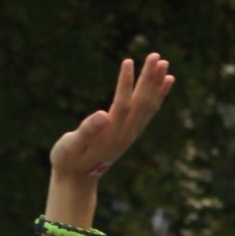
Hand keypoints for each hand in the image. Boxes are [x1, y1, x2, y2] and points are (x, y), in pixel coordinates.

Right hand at [48, 53, 174, 181]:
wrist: (78, 179)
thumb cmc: (69, 160)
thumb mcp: (71, 146)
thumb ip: (87, 131)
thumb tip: (103, 115)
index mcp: (111, 134)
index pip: (123, 105)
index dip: (125, 84)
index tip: (128, 62)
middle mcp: (126, 134)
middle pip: (142, 103)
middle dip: (149, 78)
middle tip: (157, 56)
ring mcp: (131, 134)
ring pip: (148, 106)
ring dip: (156, 84)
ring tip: (164, 63)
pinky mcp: (131, 132)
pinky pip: (149, 111)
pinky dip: (158, 96)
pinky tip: (166, 81)